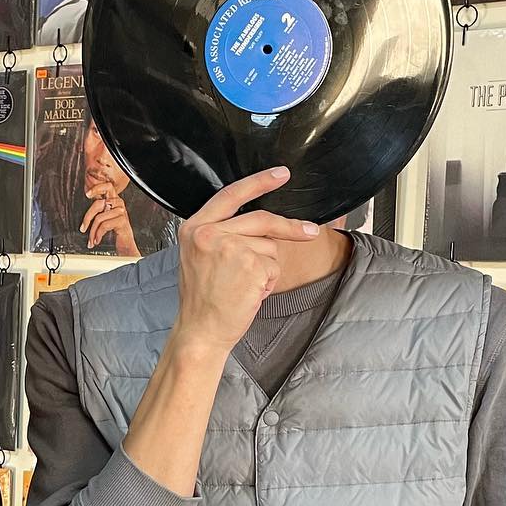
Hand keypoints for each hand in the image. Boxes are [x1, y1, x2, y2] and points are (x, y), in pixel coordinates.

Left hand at [81, 184, 138, 255]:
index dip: (97, 188)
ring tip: (91, 240)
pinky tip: (97, 240)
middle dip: (88, 217)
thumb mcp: (105, 217)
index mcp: (114, 199)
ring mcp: (121, 212)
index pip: (107, 186)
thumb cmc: (115, 230)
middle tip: (83, 228)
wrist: (126, 243)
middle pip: (98, 203)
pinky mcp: (122, 221)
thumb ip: (98, 209)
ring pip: (99, 218)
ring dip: (92, 232)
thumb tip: (86, 204)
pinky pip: (104, 225)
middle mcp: (119, 203)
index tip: (88, 194)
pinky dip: (98, 235)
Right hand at [172, 167, 320, 356]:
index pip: (230, 195)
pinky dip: (268, 282)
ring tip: (243, 286)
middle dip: (290, 227)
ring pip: (269, 246)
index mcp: (194, 227)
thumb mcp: (201, 256)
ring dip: (266, 268)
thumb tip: (264, 223)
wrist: (200, 331)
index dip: (258, 182)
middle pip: (261, 218)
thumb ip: (223, 234)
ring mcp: (229, 248)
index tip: (281, 174)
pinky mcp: (249, 265)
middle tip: (310, 231)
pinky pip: (273, 267)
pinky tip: (248, 293)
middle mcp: (208, 233)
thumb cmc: (203, 298)